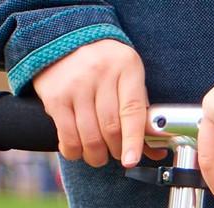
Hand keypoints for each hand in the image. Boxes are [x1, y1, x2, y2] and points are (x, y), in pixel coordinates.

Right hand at [33, 39, 155, 167]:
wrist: (64, 40)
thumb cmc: (104, 67)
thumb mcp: (128, 81)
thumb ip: (142, 115)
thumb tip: (157, 151)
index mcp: (127, 67)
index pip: (133, 111)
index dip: (134, 141)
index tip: (131, 161)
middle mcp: (101, 73)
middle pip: (111, 129)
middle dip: (115, 151)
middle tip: (116, 153)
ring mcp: (76, 84)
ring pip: (90, 137)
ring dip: (95, 156)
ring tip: (97, 154)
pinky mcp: (56, 97)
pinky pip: (68, 137)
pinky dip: (74, 151)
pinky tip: (78, 150)